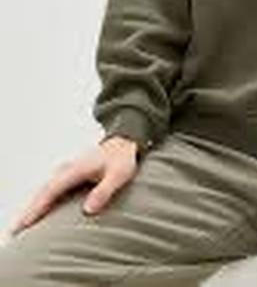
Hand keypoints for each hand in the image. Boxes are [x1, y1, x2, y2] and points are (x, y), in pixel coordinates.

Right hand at [8, 136, 138, 236]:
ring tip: (22, 224)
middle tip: (16, 230)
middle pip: (43, 191)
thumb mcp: (118, 175)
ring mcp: (68, 170)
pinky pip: (51, 187)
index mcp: (77, 169)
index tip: (27, 222)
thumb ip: (104, 191)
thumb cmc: (122, 159)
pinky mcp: (70, 173)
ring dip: (33, 205)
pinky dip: (42, 198)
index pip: (52, 190)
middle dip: (29, 210)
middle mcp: (69, 169)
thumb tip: (88, 210)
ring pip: (45, 189)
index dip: (38, 207)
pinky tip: (38, 209)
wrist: (124, 142)